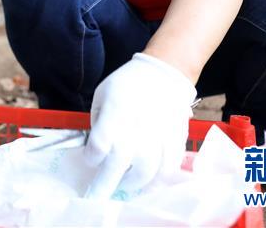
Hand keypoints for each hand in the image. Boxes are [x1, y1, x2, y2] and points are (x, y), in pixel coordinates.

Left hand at [84, 52, 196, 199]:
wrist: (163, 73)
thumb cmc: (127, 83)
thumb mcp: (102, 95)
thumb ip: (98, 122)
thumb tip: (98, 147)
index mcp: (115, 113)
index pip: (99, 146)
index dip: (91, 157)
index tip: (90, 158)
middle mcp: (136, 128)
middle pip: (118, 164)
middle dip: (105, 182)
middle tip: (98, 193)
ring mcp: (158, 136)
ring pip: (145, 172)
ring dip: (133, 184)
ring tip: (125, 185)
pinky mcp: (175, 141)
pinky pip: (168, 168)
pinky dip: (158, 180)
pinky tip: (149, 182)